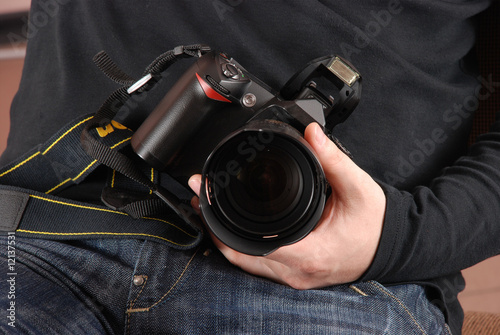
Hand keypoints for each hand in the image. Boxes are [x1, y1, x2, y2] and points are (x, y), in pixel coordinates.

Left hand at [188, 123, 385, 288]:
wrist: (390, 246)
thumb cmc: (375, 224)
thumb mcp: (358, 187)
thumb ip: (333, 159)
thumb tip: (312, 132)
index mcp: (310, 252)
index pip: (251, 245)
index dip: (222, 223)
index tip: (207, 195)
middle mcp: (297, 271)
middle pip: (239, 256)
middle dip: (214, 227)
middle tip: (200, 197)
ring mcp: (294, 277)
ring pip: (245, 264)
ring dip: (223, 239)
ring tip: (208, 209)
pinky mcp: (295, 274)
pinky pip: (257, 266)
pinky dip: (240, 248)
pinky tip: (232, 229)